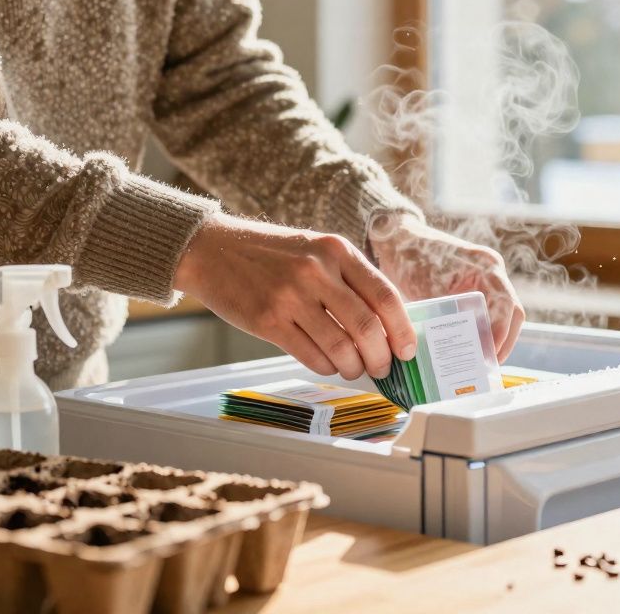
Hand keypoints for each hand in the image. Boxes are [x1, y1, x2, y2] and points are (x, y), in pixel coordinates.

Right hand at [175, 213, 417, 379]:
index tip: (407, 350)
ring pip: (340, 347)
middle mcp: (316, 271)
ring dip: (353, 367)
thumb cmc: (271, 254)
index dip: (402, 329)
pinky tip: (328, 365)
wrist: (213, 250)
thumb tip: (386, 323)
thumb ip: (348, 279)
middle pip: (366, 326)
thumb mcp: (315, 250)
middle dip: (380, 356)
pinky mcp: (268, 321)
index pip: (384, 295)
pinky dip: (326, 367)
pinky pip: (311, 355)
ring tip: (353, 369)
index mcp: (336, 250)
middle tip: (382, 368)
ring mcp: (290, 296)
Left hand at [369, 214, 525, 361]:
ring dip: (497, 338)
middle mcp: (492, 271)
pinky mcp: (478, 286)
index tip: (488, 356)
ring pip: (506, 314)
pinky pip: (492, 312)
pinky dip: (486, 330)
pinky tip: (473, 347)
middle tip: (488, 366)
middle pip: (513, 312)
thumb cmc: (410, 259)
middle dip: (503, 341)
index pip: (505, 305)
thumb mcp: (426, 290)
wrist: (399, 240)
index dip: (499, 333)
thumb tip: (454, 352)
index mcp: (485, 267)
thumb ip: (444, 317)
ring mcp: (488, 278)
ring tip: (482, 362)